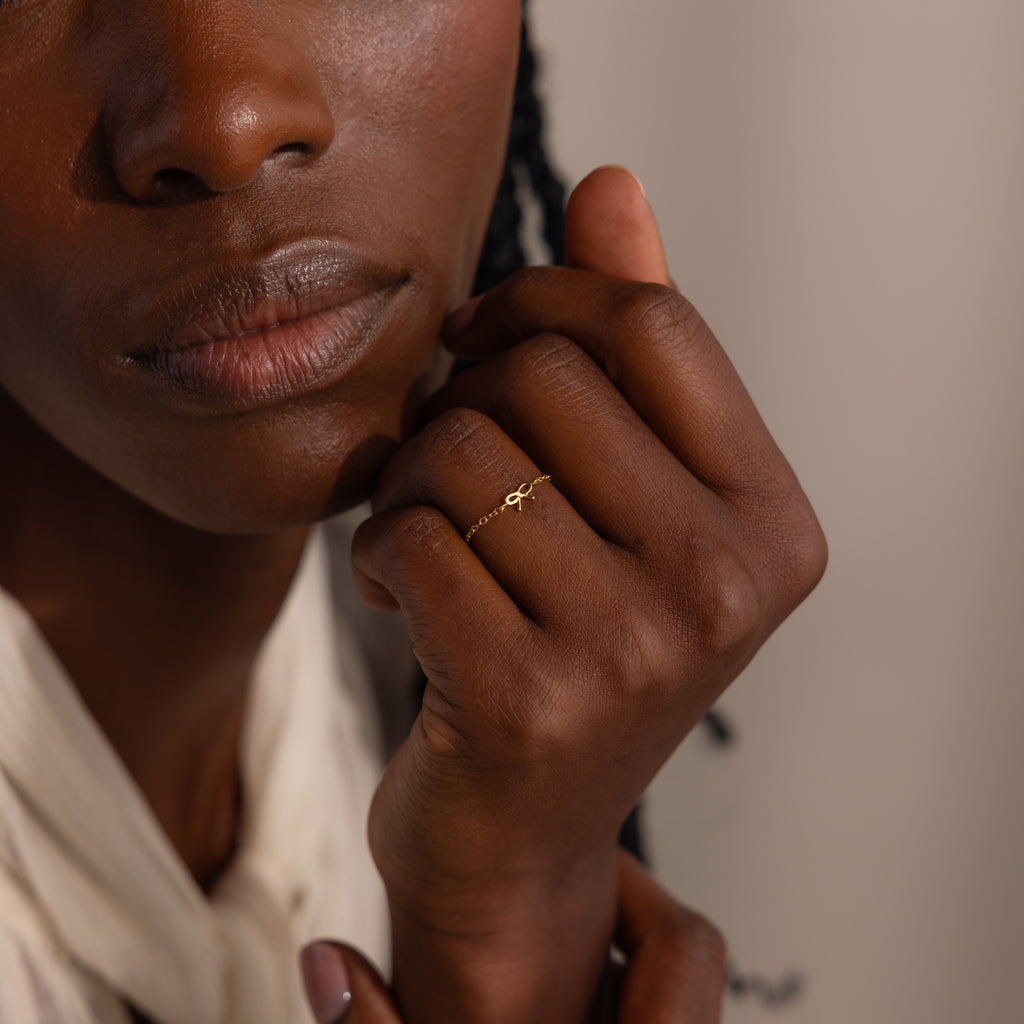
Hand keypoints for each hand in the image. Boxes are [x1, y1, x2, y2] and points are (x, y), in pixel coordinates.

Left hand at [352, 165, 825, 1020]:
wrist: (519, 833)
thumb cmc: (568, 640)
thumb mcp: (621, 494)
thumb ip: (628, 343)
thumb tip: (612, 186)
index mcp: (771, 520)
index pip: (648, 322)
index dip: (541, 301)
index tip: (485, 343)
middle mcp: (726, 584)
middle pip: (540, 372)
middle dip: (460, 398)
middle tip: (446, 462)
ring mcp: (635, 650)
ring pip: (459, 448)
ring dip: (410, 480)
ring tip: (426, 536)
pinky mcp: (528, 703)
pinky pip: (410, 535)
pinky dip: (377, 549)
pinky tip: (399, 592)